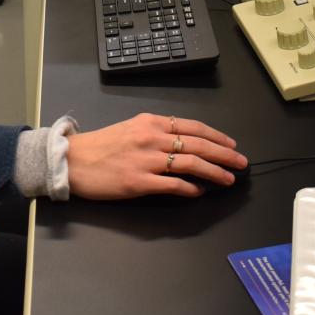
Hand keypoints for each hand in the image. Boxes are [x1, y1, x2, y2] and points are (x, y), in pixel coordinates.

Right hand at [67, 113, 247, 198]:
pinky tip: (200, 192)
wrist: (73, 160)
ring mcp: (147, 160)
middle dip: (224, 154)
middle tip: (241, 163)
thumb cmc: (101, 145)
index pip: (193, 127)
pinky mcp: (139, 182)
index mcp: (152, 122)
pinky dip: (190, 188)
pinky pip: (173, 185)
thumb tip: (184, 142)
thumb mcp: (132, 128)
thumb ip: (157, 132)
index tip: (231, 144)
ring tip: (228, 179)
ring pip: (191, 164)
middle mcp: (152, 138)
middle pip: (198, 145)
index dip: (216, 136)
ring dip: (214, 172)